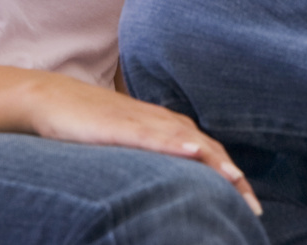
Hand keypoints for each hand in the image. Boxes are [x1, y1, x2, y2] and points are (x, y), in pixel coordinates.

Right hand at [23, 75, 260, 213]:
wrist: (52, 99)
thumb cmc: (90, 126)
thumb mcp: (128, 146)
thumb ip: (152, 159)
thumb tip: (169, 189)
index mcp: (166, 128)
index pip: (209, 154)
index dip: (232, 178)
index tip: (251, 206)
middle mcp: (161, 122)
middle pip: (208, 149)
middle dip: (233, 178)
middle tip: (253, 207)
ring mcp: (142, 122)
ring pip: (187, 140)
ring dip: (214, 160)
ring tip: (237, 180)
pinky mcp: (120, 125)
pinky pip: (153, 134)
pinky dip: (175, 142)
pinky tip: (191, 150)